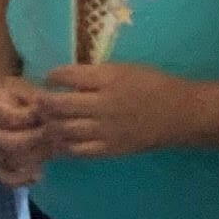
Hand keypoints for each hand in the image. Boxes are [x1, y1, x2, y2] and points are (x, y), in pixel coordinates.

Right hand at [0, 76, 50, 184]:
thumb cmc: (16, 95)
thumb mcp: (26, 90)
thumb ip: (38, 102)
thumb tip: (56, 117)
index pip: (15, 119)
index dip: (36, 118)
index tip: (49, 112)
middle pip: (12, 143)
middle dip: (39, 139)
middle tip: (58, 134)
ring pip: (13, 161)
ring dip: (38, 157)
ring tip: (54, 148)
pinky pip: (6, 178)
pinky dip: (22, 179)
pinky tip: (37, 174)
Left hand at [35, 62, 187, 159]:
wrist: (179, 114)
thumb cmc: (153, 85)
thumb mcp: (125, 68)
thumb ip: (96, 73)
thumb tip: (66, 76)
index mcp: (108, 78)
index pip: (67, 75)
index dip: (52, 76)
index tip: (49, 78)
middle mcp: (103, 104)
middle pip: (59, 105)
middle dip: (43, 102)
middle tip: (39, 101)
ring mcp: (105, 129)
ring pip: (63, 129)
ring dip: (50, 124)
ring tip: (47, 120)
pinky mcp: (109, 149)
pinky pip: (77, 150)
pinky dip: (63, 145)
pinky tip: (60, 139)